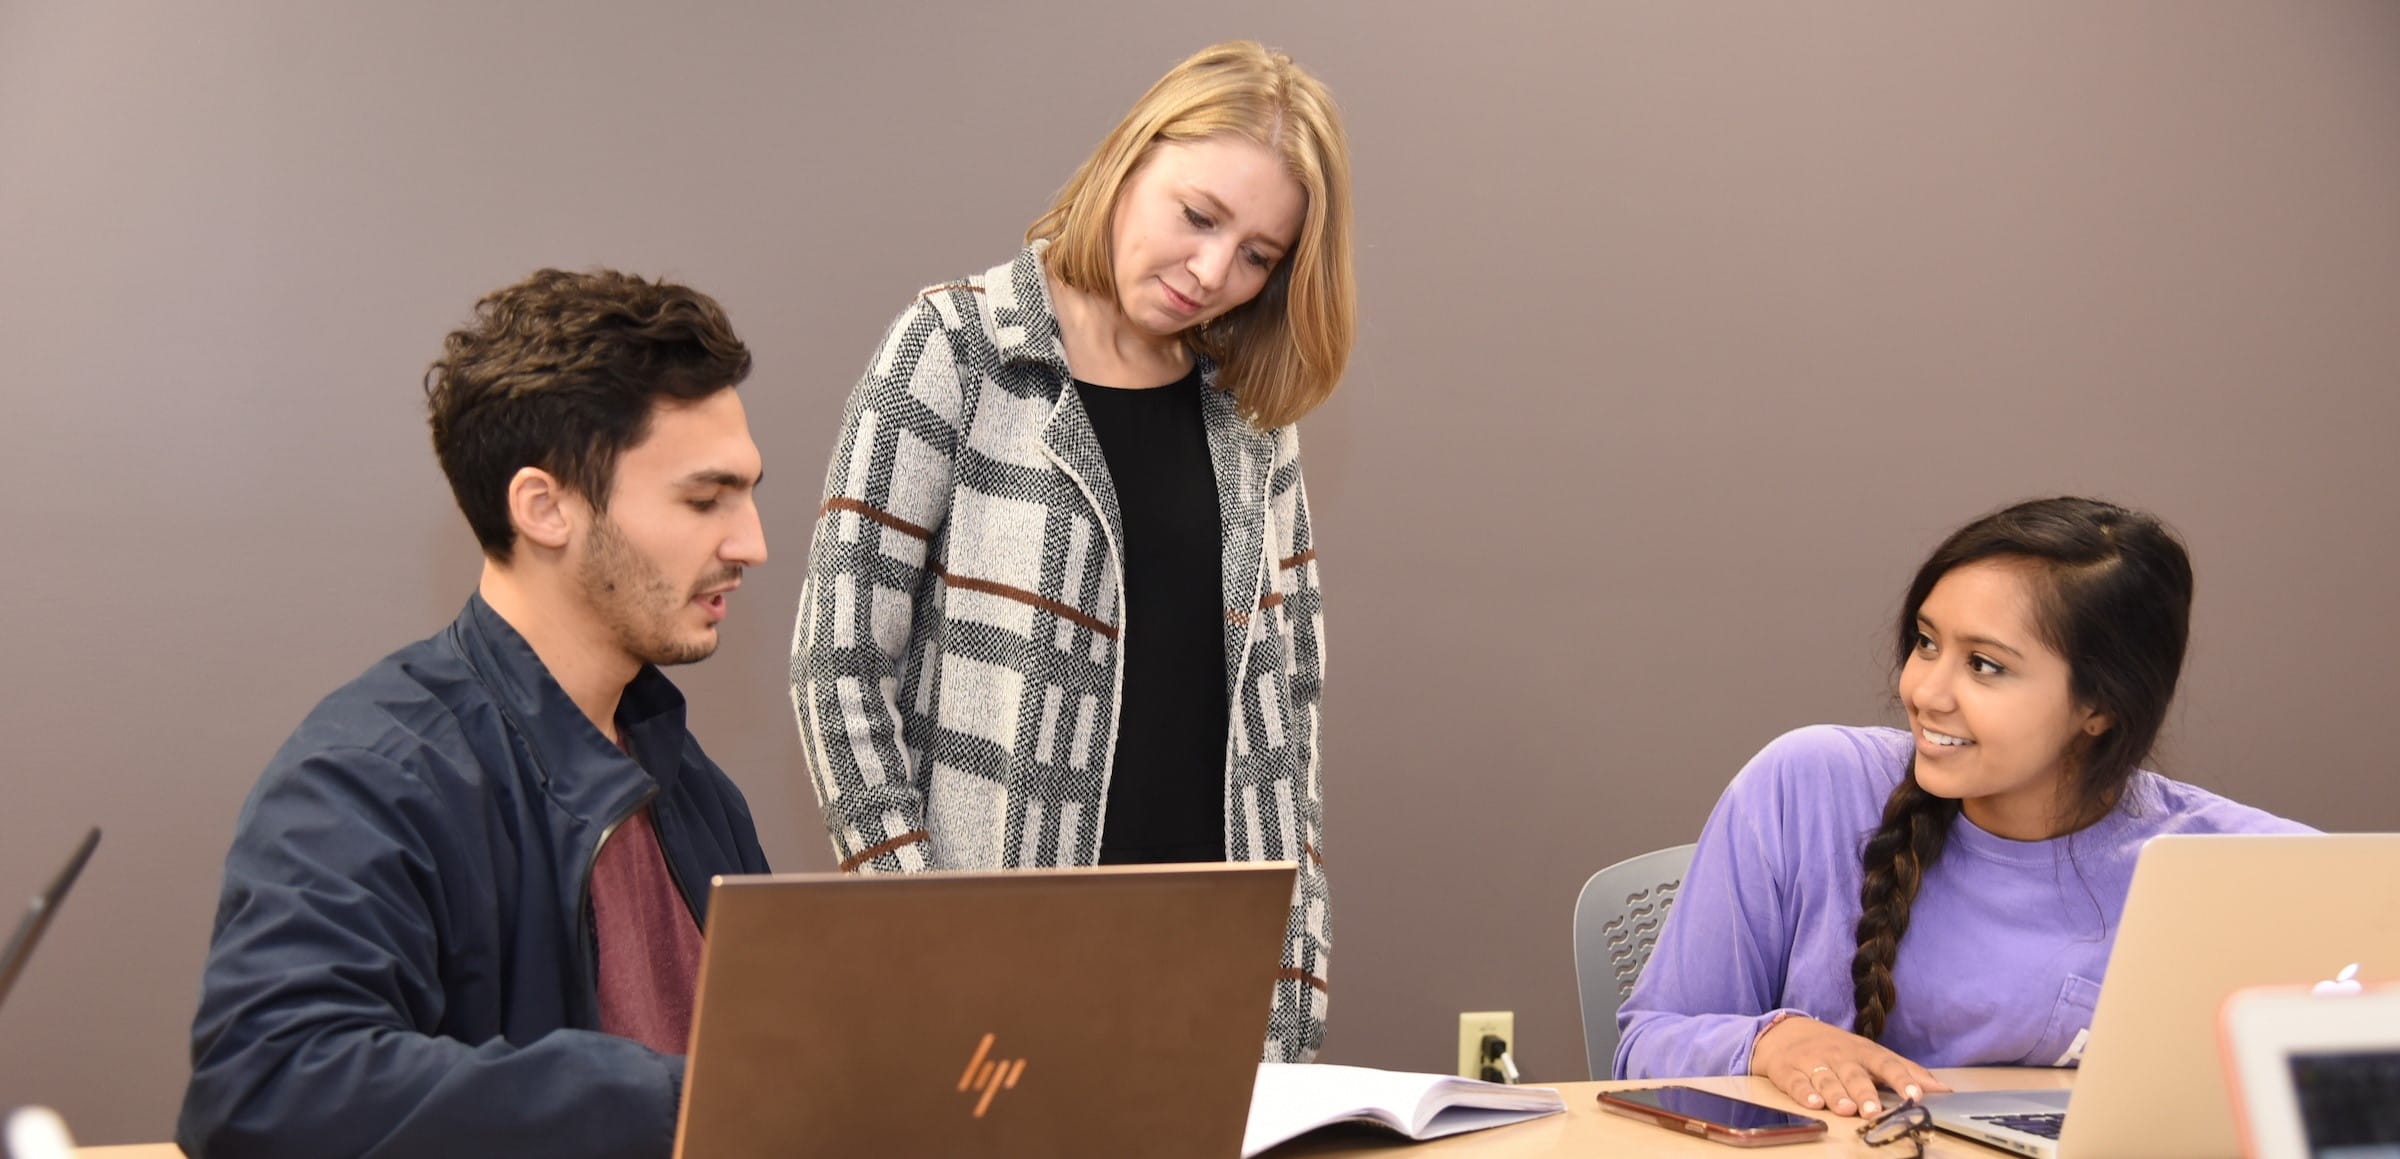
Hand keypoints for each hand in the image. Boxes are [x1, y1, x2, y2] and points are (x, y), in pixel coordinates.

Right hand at [1748, 1015, 1948, 1117]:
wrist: (1785, 1032)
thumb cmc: (1837, 1049)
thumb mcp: (1870, 1054)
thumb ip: (1905, 1071)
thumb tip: (1943, 1089)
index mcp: (1863, 1052)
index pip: (1886, 1064)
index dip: (1902, 1079)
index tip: (1917, 1094)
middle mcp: (1839, 1056)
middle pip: (1854, 1075)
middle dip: (1865, 1093)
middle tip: (1874, 1111)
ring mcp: (1812, 1062)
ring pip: (1826, 1079)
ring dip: (1837, 1094)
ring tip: (1846, 1109)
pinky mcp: (1788, 1071)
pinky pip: (1796, 1082)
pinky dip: (1804, 1093)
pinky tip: (1813, 1103)